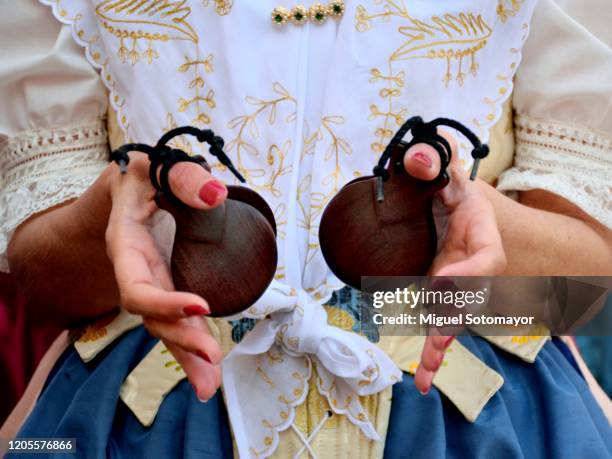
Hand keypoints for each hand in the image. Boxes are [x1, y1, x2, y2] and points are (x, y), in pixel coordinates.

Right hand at [105, 154, 227, 400]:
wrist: (129, 187)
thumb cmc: (143, 175)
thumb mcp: (157, 165)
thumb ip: (183, 176)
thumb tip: (216, 194)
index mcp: (126, 244)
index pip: (136, 285)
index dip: (163, 301)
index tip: (201, 305)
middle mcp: (135, 270)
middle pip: (150, 316)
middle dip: (180, 339)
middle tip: (212, 358)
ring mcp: (153, 281)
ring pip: (163, 326)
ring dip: (186, 355)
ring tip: (209, 385)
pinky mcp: (168, 285)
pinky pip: (176, 320)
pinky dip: (189, 345)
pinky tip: (207, 370)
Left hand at [403, 131, 505, 393]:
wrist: (456, 206)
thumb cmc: (450, 189)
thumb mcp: (445, 171)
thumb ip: (432, 161)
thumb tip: (415, 159)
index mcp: (480, 231)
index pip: (487, 255)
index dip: (469, 272)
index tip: (440, 280)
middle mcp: (473, 263)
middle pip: (472, 298)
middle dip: (455, 319)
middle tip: (438, 338)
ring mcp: (458, 283)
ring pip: (455, 318)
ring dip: (441, 345)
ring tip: (426, 373)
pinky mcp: (441, 295)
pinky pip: (439, 325)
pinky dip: (433, 353)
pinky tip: (422, 378)